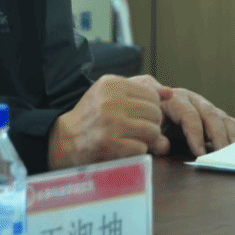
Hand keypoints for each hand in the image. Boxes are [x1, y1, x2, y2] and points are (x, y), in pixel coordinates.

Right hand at [48, 75, 174, 169]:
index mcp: (111, 84)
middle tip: (136, 129)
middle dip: (150, 124)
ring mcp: (111, 123)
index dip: (150, 108)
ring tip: (131, 138)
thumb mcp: (110, 94)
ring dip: (146, 139)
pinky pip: (143, 148)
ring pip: (153, 131)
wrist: (64, 139)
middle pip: (155, 113)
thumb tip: (169, 93)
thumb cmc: (91, 115)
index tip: (138, 116)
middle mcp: (111, 101)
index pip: (152, 95)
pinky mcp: (112, 144)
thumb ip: (140, 92)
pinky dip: (137, 151)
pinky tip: (123, 148)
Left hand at [128, 75, 234, 155]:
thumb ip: (153, 137)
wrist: (149, 105)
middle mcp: (192, 99)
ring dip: (230, 135)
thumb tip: (165, 147)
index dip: (195, 134)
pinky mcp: (213, 114)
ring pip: (222, 117)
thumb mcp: (145, 126)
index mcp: (174, 99)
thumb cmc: (147, 118)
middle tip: (223, 155)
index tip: (199, 153)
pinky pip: (229, 121)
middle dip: (218, 135)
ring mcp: (204, 105)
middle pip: (210, 114)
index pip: (189, 115)